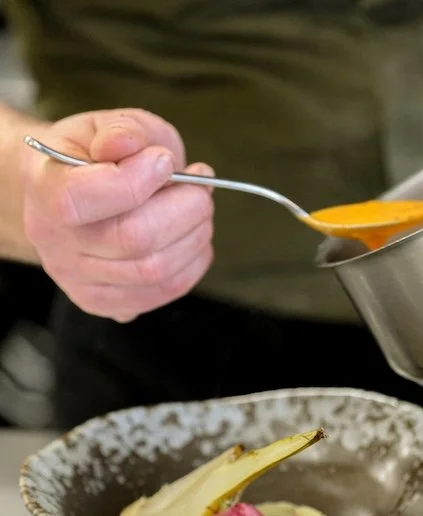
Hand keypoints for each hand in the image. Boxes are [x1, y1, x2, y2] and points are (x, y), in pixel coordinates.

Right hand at [22, 108, 213, 321]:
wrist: (67, 196)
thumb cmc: (91, 158)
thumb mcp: (104, 126)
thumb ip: (122, 131)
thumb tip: (130, 145)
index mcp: (45, 190)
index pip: (81, 198)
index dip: (135, 179)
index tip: (164, 160)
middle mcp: (55, 245)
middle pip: (133, 239)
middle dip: (185, 208)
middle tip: (200, 187)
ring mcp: (79, 281)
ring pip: (155, 270)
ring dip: (195, 235)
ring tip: (198, 209)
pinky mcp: (106, 304)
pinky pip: (164, 291)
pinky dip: (192, 263)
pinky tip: (191, 238)